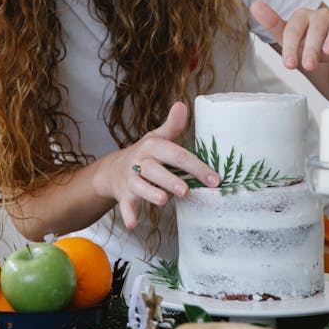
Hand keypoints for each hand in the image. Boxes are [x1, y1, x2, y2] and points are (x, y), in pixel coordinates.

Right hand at [99, 101, 219, 230]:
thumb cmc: (145, 155)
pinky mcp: (124, 196)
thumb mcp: (157, 138)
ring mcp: (131, 180)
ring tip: (164, 200)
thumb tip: (183, 104)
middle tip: (186, 190)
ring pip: (141, 187)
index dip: (196, 167)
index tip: (214, 179)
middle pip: (156, 170)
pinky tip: (133, 224)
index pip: (177, 155)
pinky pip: (125, 206)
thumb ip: (173, 126)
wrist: (114, 170)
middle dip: (171, 180)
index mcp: (153, 147)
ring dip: (151, 194)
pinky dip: (128, 215)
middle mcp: (141, 162)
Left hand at [251, 0, 328, 72]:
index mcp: (301, 17)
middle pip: (314, 31)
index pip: (293, 30)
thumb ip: (272, 23)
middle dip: (310, 48)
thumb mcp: (289, 37)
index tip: (289, 65)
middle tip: (307, 66)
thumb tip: (254, 4)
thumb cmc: (307, 42)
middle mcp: (320, 16)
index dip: (290, 47)